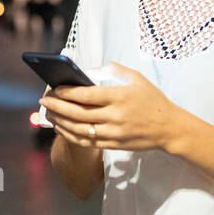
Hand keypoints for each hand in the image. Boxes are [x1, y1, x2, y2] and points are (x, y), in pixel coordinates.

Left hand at [40, 63, 179, 152]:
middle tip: (44, 101)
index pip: (86, 95)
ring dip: (60, 122)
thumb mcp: (137, 78)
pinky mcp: (113, 145)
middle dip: (57, 107)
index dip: (66, 93)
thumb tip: (88, 70)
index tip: (54, 89)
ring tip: (49, 114)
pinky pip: (86, 142)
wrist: (169, 128)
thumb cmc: (152, 99)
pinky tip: (61, 128)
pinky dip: (70, 135)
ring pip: (79, 130)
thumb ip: (112, 70)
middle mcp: (115, 116)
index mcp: (119, 97)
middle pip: (78, 113)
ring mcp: (113, 133)